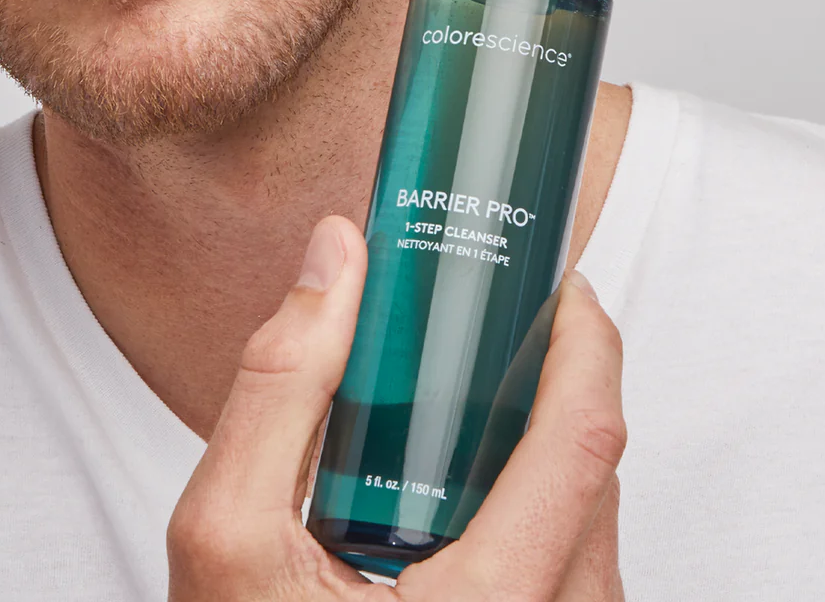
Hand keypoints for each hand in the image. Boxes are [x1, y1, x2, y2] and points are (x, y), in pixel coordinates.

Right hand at [168, 216, 624, 599]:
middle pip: (598, 485)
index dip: (588, 346)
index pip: (583, 448)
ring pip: (595, 536)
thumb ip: (280, 383)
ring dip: (554, 451)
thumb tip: (339, 255)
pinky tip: (472, 483)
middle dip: (564, 387)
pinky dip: (544, 508)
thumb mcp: (227, 532)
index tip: (561, 285)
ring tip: (486, 396)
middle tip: (507, 324)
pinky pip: (573, 577)